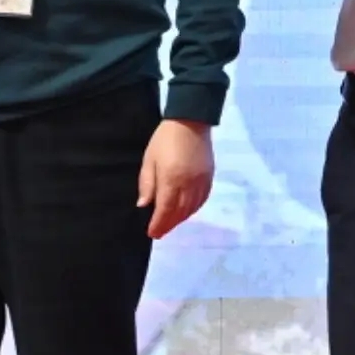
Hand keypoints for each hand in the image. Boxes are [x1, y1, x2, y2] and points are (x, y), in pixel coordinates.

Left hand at [136, 118, 214, 238]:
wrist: (190, 121)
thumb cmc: (164, 140)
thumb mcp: (149, 160)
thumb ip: (147, 183)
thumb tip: (144, 205)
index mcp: (171, 179)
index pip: (165, 209)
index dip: (158, 224)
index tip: (152, 233)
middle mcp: (189, 184)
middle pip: (180, 212)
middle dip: (169, 224)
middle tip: (160, 232)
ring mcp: (201, 181)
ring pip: (192, 208)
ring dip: (181, 219)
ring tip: (171, 223)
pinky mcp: (210, 176)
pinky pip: (203, 199)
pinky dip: (194, 209)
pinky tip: (187, 211)